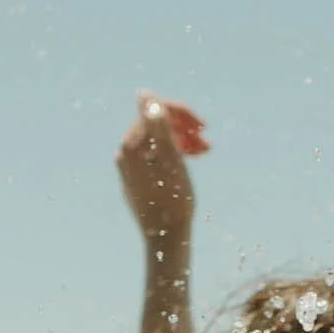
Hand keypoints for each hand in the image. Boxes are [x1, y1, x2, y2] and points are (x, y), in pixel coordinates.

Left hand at [116, 93, 205, 245]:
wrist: (166, 238)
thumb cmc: (173, 199)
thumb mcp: (170, 157)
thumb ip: (156, 123)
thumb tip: (144, 94)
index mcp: (133, 144)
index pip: (156, 111)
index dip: (182, 115)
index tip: (204, 127)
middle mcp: (126, 153)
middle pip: (156, 127)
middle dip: (184, 130)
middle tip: (207, 145)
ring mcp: (129, 169)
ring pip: (156, 144)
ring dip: (181, 143)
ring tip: (203, 153)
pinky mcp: (135, 183)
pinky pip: (153, 160)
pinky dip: (172, 157)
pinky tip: (187, 166)